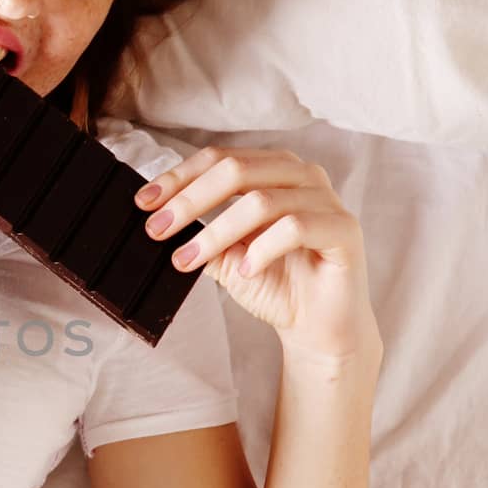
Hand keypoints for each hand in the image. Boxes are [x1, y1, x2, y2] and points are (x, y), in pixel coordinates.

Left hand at [134, 146, 382, 363]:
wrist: (315, 328)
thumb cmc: (273, 285)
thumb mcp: (225, 257)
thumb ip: (201, 234)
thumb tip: (158, 220)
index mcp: (272, 170)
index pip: (219, 159)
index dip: (178, 178)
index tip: (143, 203)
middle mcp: (301, 175)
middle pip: (236, 170)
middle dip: (189, 201)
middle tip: (157, 231)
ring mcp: (326, 200)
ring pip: (261, 201)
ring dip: (217, 232)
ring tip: (188, 259)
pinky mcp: (344, 230)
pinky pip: (295, 228)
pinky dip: (262, 249)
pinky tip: (245, 272)